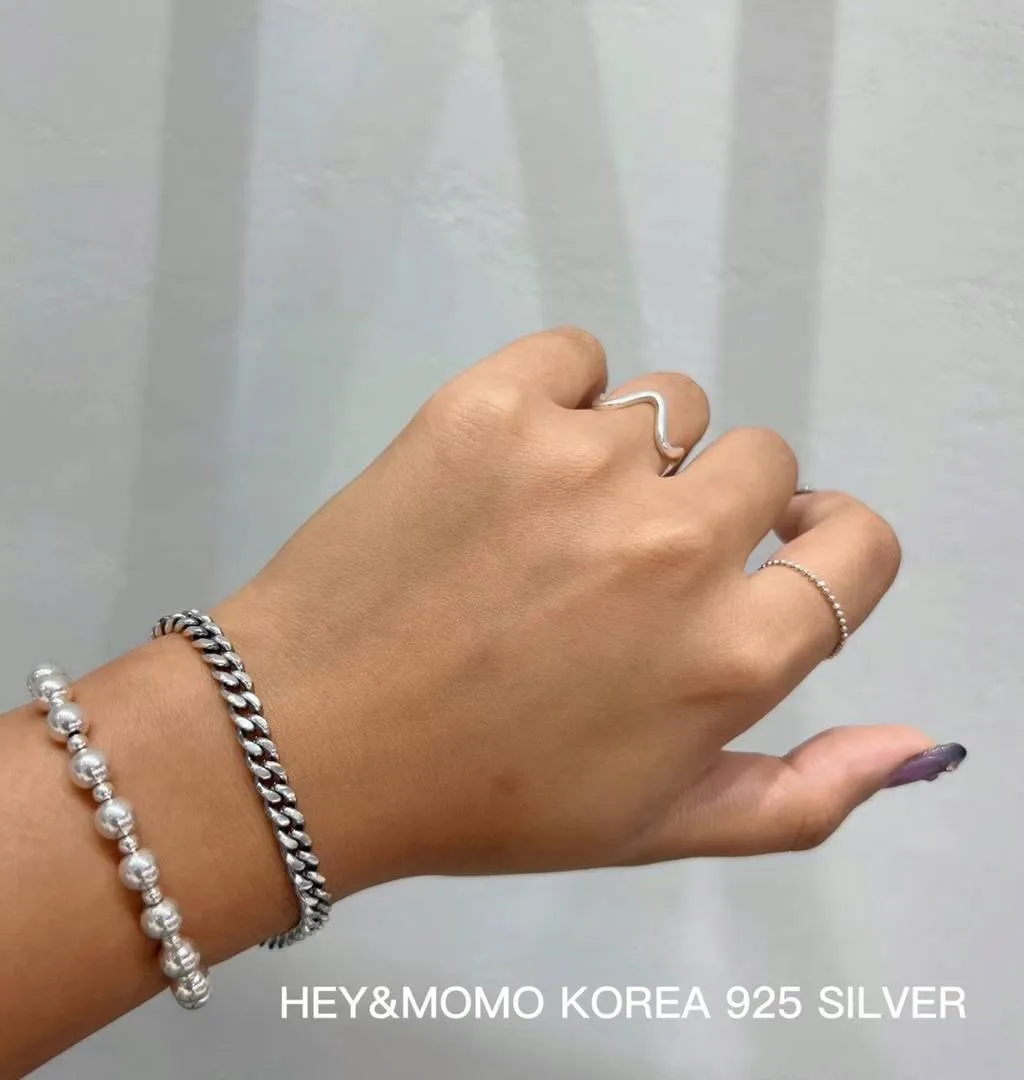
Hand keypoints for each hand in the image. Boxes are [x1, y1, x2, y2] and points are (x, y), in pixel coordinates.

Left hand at [216, 328, 942, 895]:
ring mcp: (581, 461)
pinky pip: (577, 355)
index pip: (857, 545)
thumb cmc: (485, 799)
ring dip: (633, 453)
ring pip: (667, 406)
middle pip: (761, 458)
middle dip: (713, 504)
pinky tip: (504, 467)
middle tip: (619, 560)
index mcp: (728, 654)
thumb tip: (926, 741)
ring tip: (547, 519)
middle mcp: (673, 545)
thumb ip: (804, 793)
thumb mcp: (656, 827)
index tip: (771, 552)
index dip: (821, 544)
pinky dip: (556, 394)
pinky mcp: (490, 404)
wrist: (308, 741)